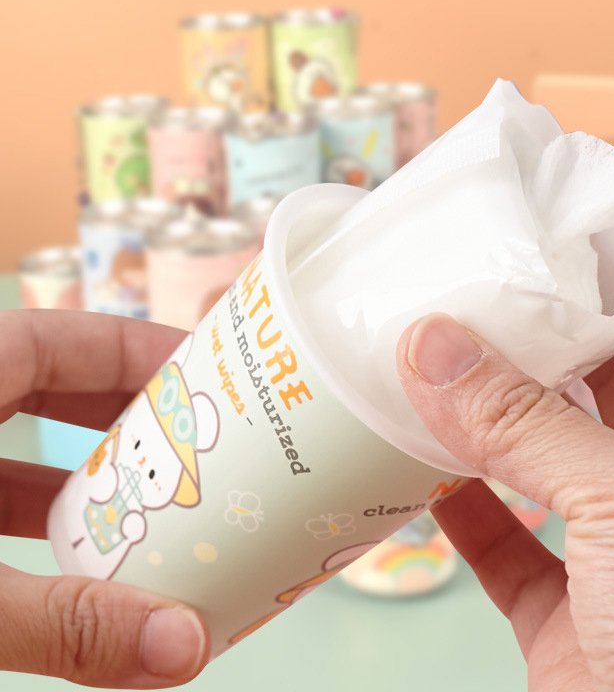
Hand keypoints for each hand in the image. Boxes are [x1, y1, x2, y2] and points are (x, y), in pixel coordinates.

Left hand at [0, 310, 209, 687]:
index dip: (149, 350)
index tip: (218, 381)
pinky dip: (36, 512)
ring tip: (162, 507)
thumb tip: (183, 650)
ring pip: (24, 439)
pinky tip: (76, 557)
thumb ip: (57, 622)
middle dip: (135, 419)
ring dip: (90, 472)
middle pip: (59, 385)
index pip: (71, 336)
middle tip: (208, 450)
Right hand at [397, 226, 613, 690]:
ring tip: (436, 358)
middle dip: (550, 337)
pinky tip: (420, 466)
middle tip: (485, 286)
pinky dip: (462, 505)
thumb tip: (434, 348)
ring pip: (550, 456)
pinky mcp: (572, 613)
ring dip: (491, 416)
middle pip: (612, 382)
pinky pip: (508, 540)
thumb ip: (529, 425)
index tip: (578, 231)